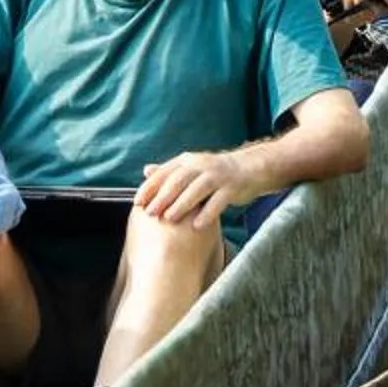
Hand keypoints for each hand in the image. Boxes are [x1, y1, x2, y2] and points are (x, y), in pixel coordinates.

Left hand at [137, 149, 255, 228]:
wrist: (249, 168)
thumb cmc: (215, 173)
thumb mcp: (193, 168)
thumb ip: (170, 172)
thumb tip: (146, 171)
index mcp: (188, 161)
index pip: (165, 173)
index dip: (150, 187)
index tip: (138, 202)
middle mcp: (201, 165)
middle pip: (179, 180)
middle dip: (163, 197)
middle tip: (150, 212)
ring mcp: (218, 176)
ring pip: (197, 189)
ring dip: (182, 204)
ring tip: (170, 218)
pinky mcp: (232, 187)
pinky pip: (218, 201)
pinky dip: (207, 213)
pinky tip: (197, 225)